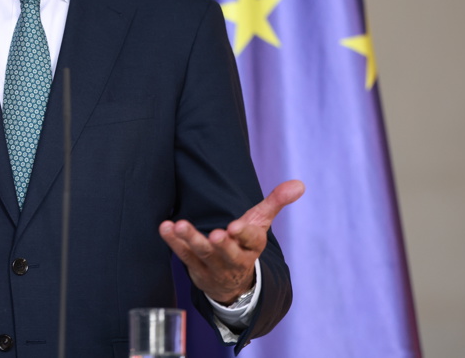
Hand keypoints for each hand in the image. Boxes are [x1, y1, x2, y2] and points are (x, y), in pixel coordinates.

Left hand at [159, 179, 303, 304]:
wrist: (233, 281)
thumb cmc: (245, 243)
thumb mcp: (261, 222)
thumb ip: (276, 202)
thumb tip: (299, 184)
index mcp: (253, 246)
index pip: (251, 240)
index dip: (243, 234)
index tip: (234, 227)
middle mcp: (234, 259)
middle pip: (227, 252)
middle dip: (221, 245)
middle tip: (214, 235)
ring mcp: (213, 266)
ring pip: (202, 254)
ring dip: (190, 240)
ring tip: (179, 226)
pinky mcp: (195, 269)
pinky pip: (184, 256)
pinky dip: (173, 243)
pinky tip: (165, 228)